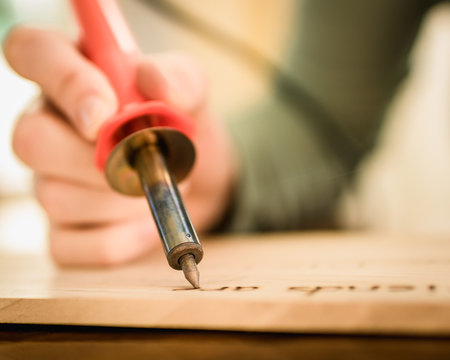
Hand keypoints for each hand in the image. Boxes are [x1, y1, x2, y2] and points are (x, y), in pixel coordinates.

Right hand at [3, 26, 235, 265]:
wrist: (198, 179)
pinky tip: (146, 225)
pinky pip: (71, 244)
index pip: (31, 51)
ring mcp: (50, 181)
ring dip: (121, 201)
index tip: (106, 113)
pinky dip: (120, 239)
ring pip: (55, 197)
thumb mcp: (192, 93)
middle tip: (152, 161)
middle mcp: (49, 126)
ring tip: (160, 187)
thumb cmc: (184, 128)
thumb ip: (179, 77)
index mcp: (74, 75)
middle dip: (101, 161)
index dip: (63, 81)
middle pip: (31, 139)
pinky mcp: (63, 230)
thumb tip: (152, 81)